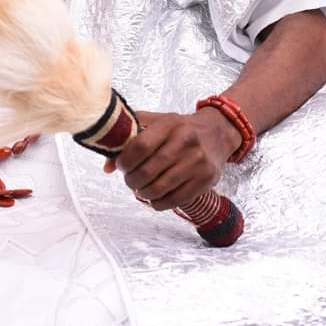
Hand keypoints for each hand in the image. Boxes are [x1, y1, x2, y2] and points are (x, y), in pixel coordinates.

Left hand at [102, 108, 240, 210]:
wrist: (217, 132)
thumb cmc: (181, 128)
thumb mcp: (157, 122)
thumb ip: (130, 137)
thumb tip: (107, 166)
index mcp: (170, 125)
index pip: (140, 146)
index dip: (125, 160)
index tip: (121, 166)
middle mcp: (185, 142)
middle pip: (147, 171)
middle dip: (131, 180)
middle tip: (129, 180)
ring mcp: (197, 163)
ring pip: (159, 188)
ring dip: (143, 193)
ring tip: (140, 189)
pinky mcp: (206, 180)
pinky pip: (175, 200)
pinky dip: (158, 203)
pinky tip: (154, 197)